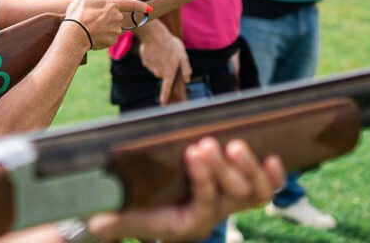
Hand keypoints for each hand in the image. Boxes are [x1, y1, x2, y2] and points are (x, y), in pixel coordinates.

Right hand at [65, 0, 149, 49]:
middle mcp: (117, 17)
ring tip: (91, 27)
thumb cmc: (78, 14)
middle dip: (108, 16)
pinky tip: (93, 35)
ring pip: (113, 27)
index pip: (131, 4)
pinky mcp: (112, 40)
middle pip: (116, 16)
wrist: (74, 35)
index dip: (141, 5)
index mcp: (112, 5)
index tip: (149, 8)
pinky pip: (110, 37)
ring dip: (105, 27)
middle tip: (93, 17)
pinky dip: (103, 36)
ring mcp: (115, 30)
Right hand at [86, 137, 284, 241]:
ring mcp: (229, 202)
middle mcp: (213, 216)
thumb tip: (97, 220)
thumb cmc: (129, 210)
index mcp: (187, 226)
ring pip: (253, 192)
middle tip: (207, 143)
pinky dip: (271, 174)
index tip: (191, 152)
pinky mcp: (237, 188)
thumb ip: (110, 222)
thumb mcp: (115, 218)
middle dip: (223, 169)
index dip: (203, 181)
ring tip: (233, 143)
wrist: (143, 213)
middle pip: (233, 197)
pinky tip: (272, 157)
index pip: (204, 206)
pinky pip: (265, 187)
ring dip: (247, 166)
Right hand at [136, 20, 191, 105]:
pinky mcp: (145, 61)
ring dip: (161, 62)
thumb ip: (186, 70)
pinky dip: (154, 58)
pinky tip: (156, 49)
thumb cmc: (171, 45)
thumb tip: (187, 80)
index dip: (165, 97)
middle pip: (164, 75)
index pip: (166, 89)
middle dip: (167, 69)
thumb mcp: (183, 56)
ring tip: (163, 51)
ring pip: (157, 68)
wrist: (154, 35)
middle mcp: (159, 73)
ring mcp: (151, 67)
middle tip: (171, 58)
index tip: (163, 104)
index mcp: (169, 73)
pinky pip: (151, 62)